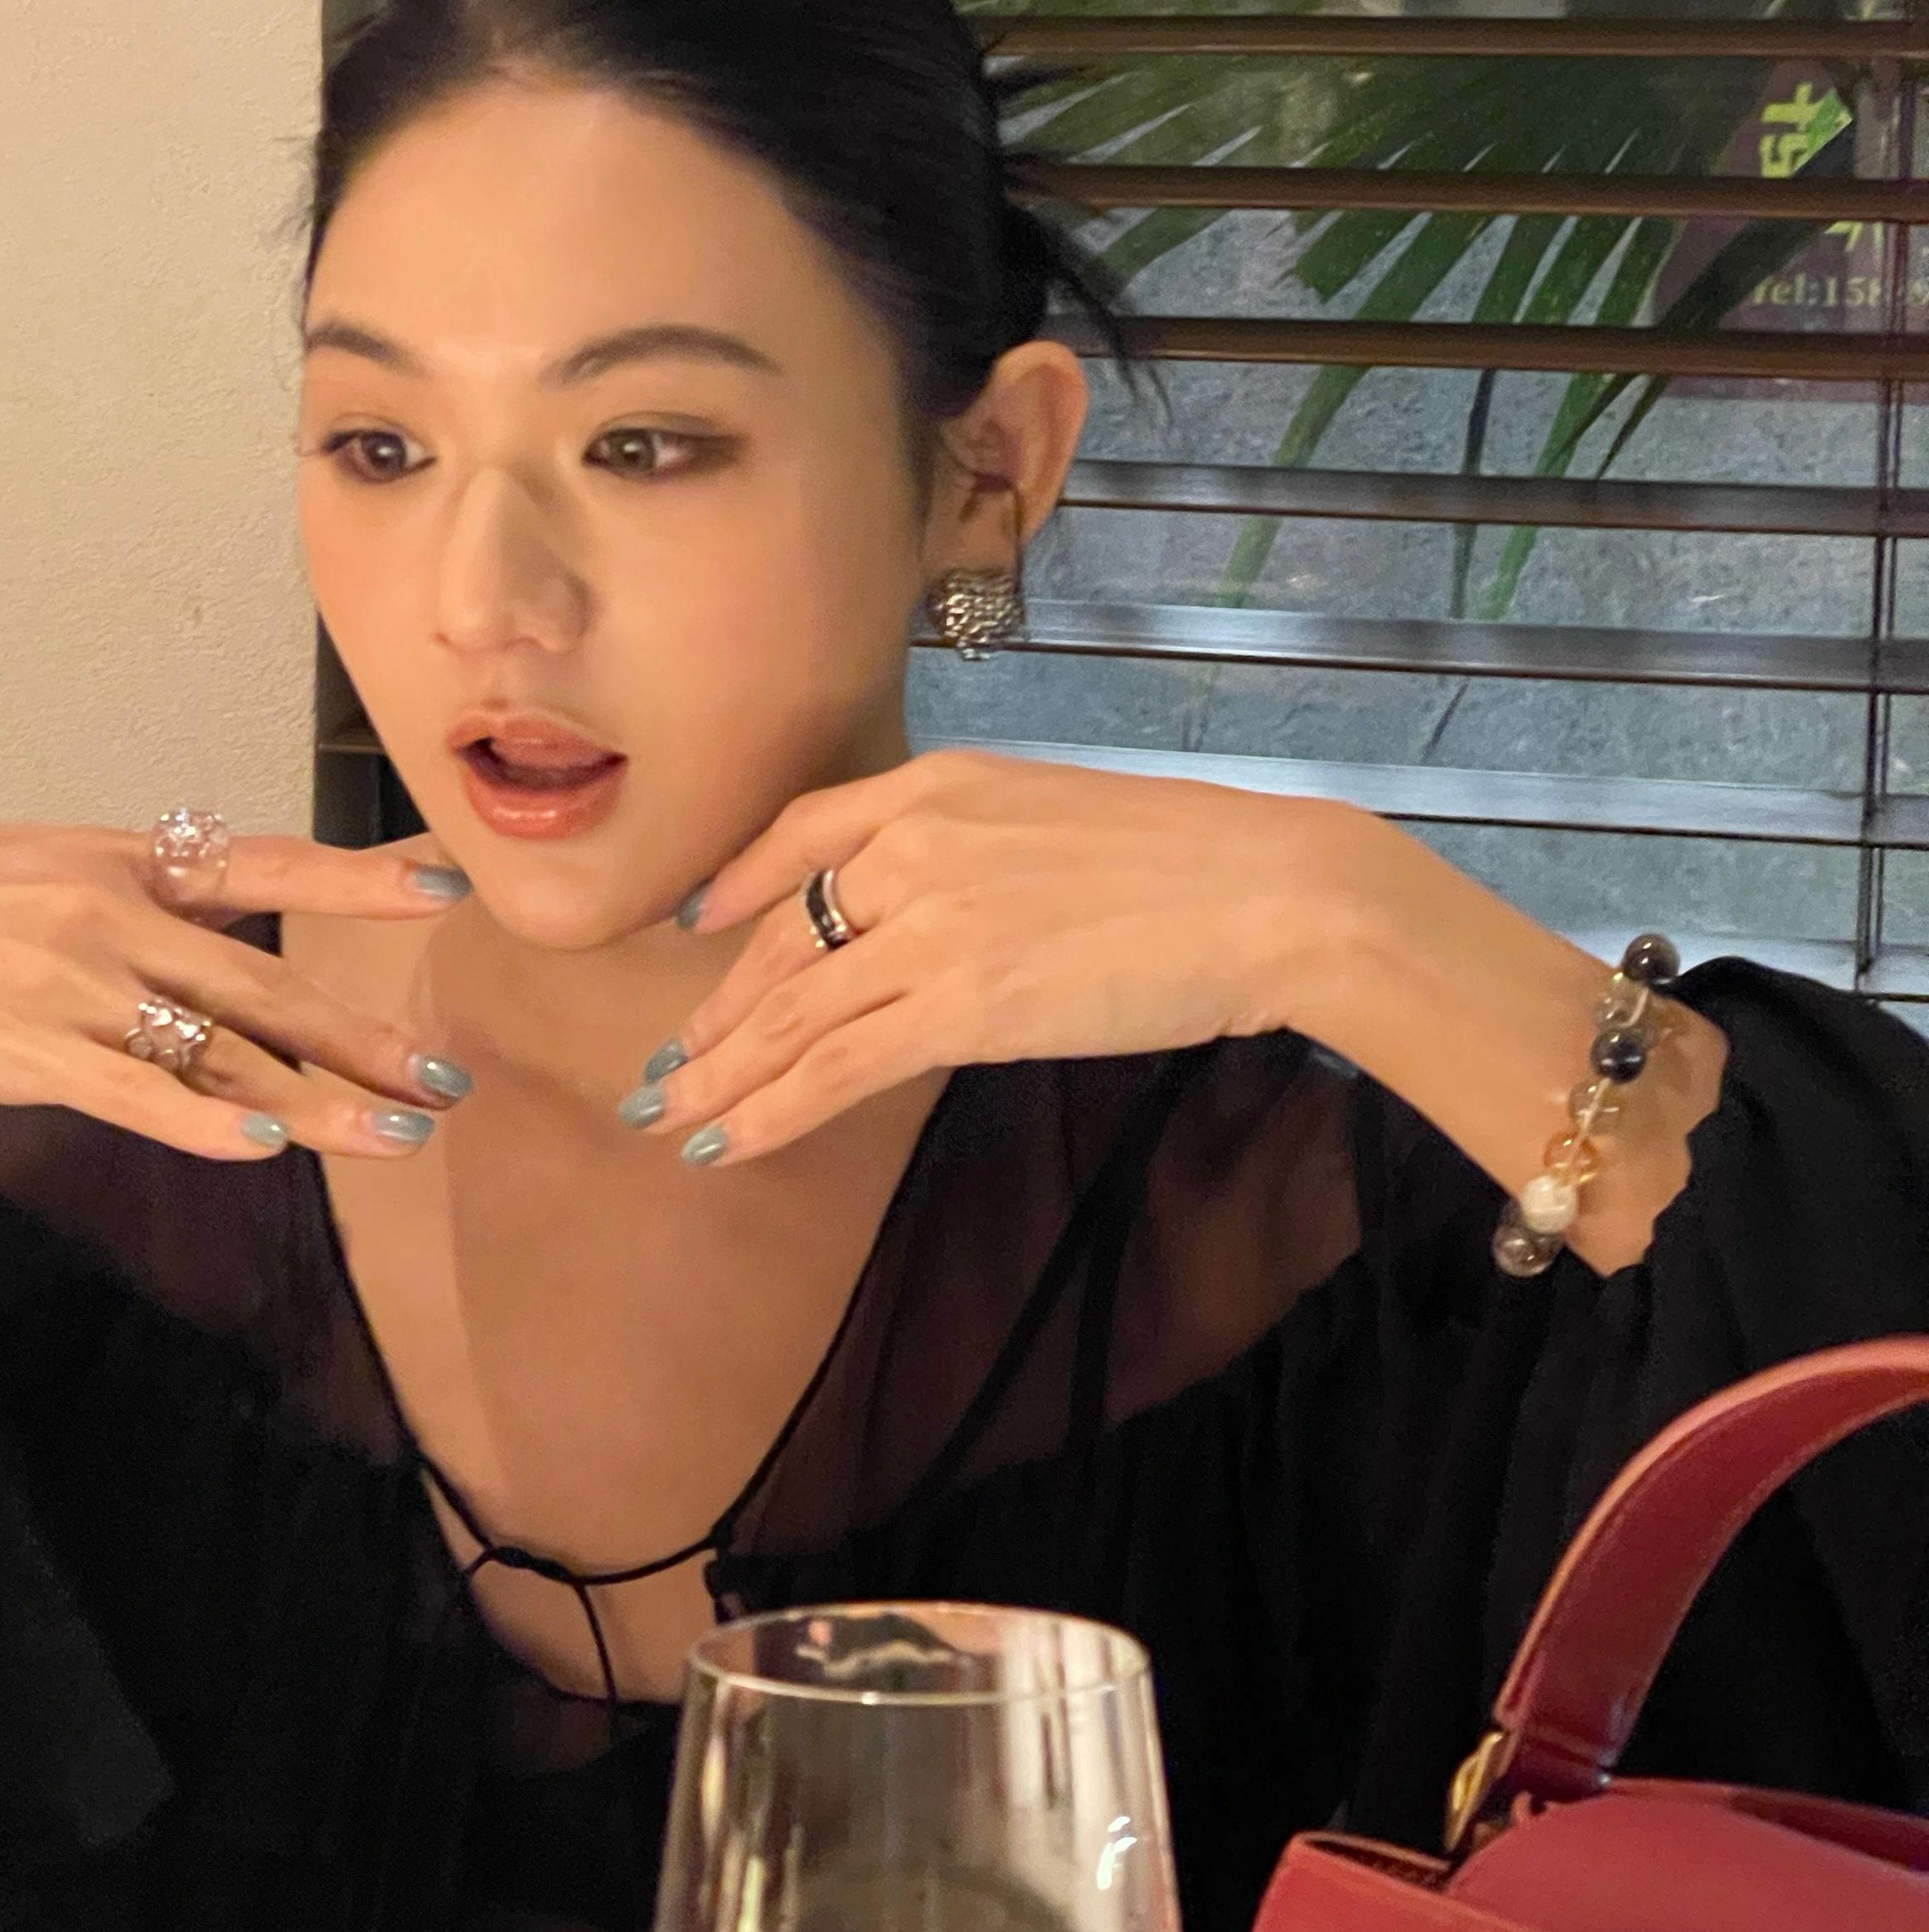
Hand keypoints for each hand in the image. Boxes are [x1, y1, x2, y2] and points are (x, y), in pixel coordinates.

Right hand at [0, 821, 476, 1172]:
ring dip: (319, 1102)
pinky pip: (135, 1094)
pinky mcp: (26, 1051)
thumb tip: (209, 919)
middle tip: (450, 1081)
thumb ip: (127, 895)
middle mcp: (110, 915)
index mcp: (117, 860)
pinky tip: (268, 1150)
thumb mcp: (33, 869)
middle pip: (267, 983)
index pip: (265, 863)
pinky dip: (204, 1123)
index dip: (359, 880)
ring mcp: (71, 985)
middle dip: (365, 1039)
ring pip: (222, 1050)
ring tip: (401, 1137)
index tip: (448, 887)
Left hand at [638, 752, 1346, 1163]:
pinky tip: (726, 1145)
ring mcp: (928, 927)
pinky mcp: (957, 1006)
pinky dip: (770, 1112)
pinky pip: (834, 1067)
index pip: (803, 833)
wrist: (1266, 893)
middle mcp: (913, 847)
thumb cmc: (1194, 862)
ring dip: (720, 1075)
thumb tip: (940, 914)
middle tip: (666, 1067)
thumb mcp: (1059, 817)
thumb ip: (979, 850)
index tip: (695, 928)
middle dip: (716, 1015)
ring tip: (668, 1118)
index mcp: (939, 786)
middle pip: (782, 941)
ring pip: (792, 1012)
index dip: (735, 887)